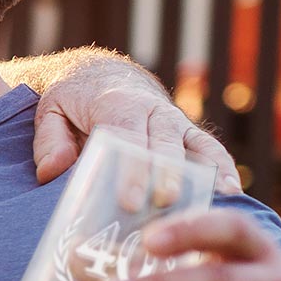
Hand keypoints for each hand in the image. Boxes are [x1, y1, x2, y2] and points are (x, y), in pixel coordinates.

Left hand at [30, 60, 240, 195]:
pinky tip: (231, 191)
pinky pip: (208, 147)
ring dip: (203, 172)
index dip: (130, 169)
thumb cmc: (73, 101)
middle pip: (162, 144)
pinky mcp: (187, 131)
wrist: (103, 75)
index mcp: (116, 104)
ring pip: (192, 145)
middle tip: (164, 205)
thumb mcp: (50, 111)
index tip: (130, 200)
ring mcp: (173, 120)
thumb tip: (52, 171)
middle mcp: (151, 110)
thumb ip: (49, 140)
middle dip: (164, 174)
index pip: (125, 138)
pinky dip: (222, 166)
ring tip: (215, 200)